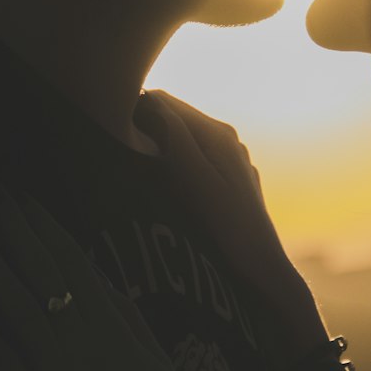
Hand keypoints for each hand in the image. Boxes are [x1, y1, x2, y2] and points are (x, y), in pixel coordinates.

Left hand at [0, 186, 212, 370]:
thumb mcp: (156, 366)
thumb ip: (128, 321)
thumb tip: (101, 280)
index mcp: (117, 329)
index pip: (74, 264)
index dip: (44, 227)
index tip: (21, 197)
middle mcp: (85, 343)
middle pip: (39, 273)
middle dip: (9, 230)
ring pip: (14, 305)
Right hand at [142, 91, 327, 370]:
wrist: (260, 271)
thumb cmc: (226, 228)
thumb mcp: (194, 179)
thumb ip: (174, 137)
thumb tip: (149, 98)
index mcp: (218, 133)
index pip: (164, 101)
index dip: (134, 110)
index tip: (109, 129)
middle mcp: (228, 140)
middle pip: (175, 118)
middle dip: (146, 126)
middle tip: (116, 148)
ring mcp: (231, 161)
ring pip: (184, 139)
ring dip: (159, 145)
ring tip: (135, 166)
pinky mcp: (230, 181)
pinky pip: (194, 159)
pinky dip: (174, 163)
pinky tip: (164, 185)